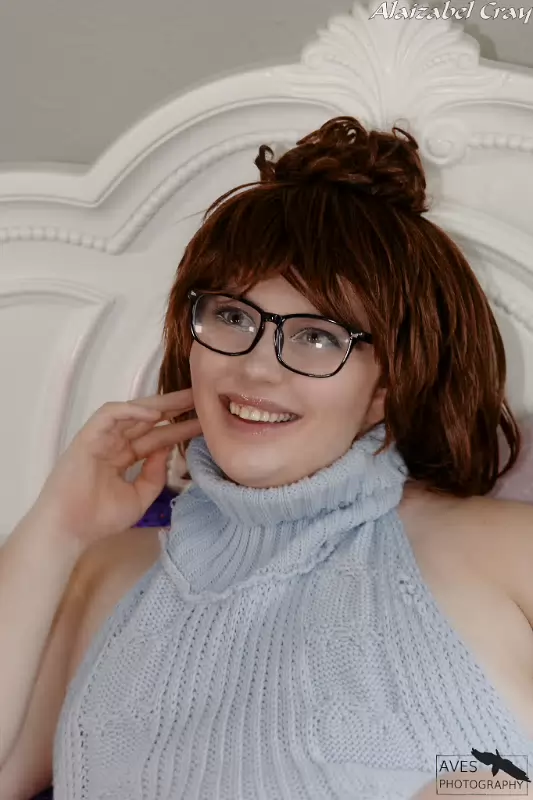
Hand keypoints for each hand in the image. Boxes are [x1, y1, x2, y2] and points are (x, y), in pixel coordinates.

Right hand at [29, 389, 201, 548]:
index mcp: (124, 457)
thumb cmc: (99, 519)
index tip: (204, 423)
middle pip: (148, 420)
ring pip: (132, 412)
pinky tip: (153, 414)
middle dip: (174, 408)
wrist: (70, 529)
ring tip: (185, 399)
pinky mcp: (88, 436)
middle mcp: (114, 444)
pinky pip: (109, 414)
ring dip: (159, 404)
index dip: (179, 429)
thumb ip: (154, 475)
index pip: (156, 437)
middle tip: (200, 399)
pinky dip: (130, 411)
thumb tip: (167, 451)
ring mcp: (101, 438)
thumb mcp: (139, 497)